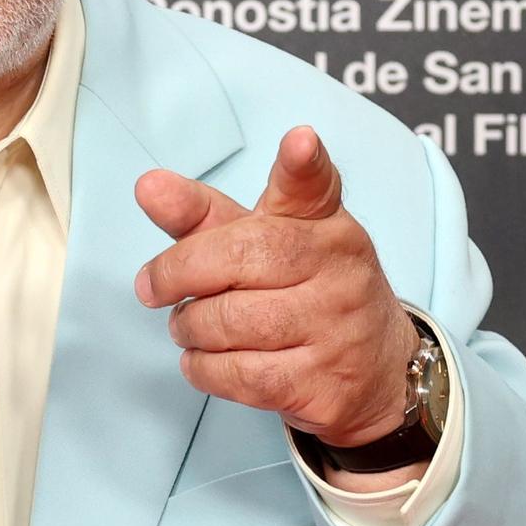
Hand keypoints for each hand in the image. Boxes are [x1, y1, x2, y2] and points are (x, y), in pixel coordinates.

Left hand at [133, 126, 419, 454]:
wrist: (377, 370)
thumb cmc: (307, 293)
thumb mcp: (266, 244)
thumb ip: (206, 216)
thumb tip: (149, 186)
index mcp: (325, 224)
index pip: (313, 186)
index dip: (303, 162)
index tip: (299, 141)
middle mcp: (339, 270)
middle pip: (240, 257)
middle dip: (178, 273)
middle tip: (153, 287)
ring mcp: (337, 328)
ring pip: (232, 322)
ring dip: (189, 327)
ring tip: (188, 325)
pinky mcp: (324, 384)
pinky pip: (240, 374)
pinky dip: (204, 368)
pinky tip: (204, 359)